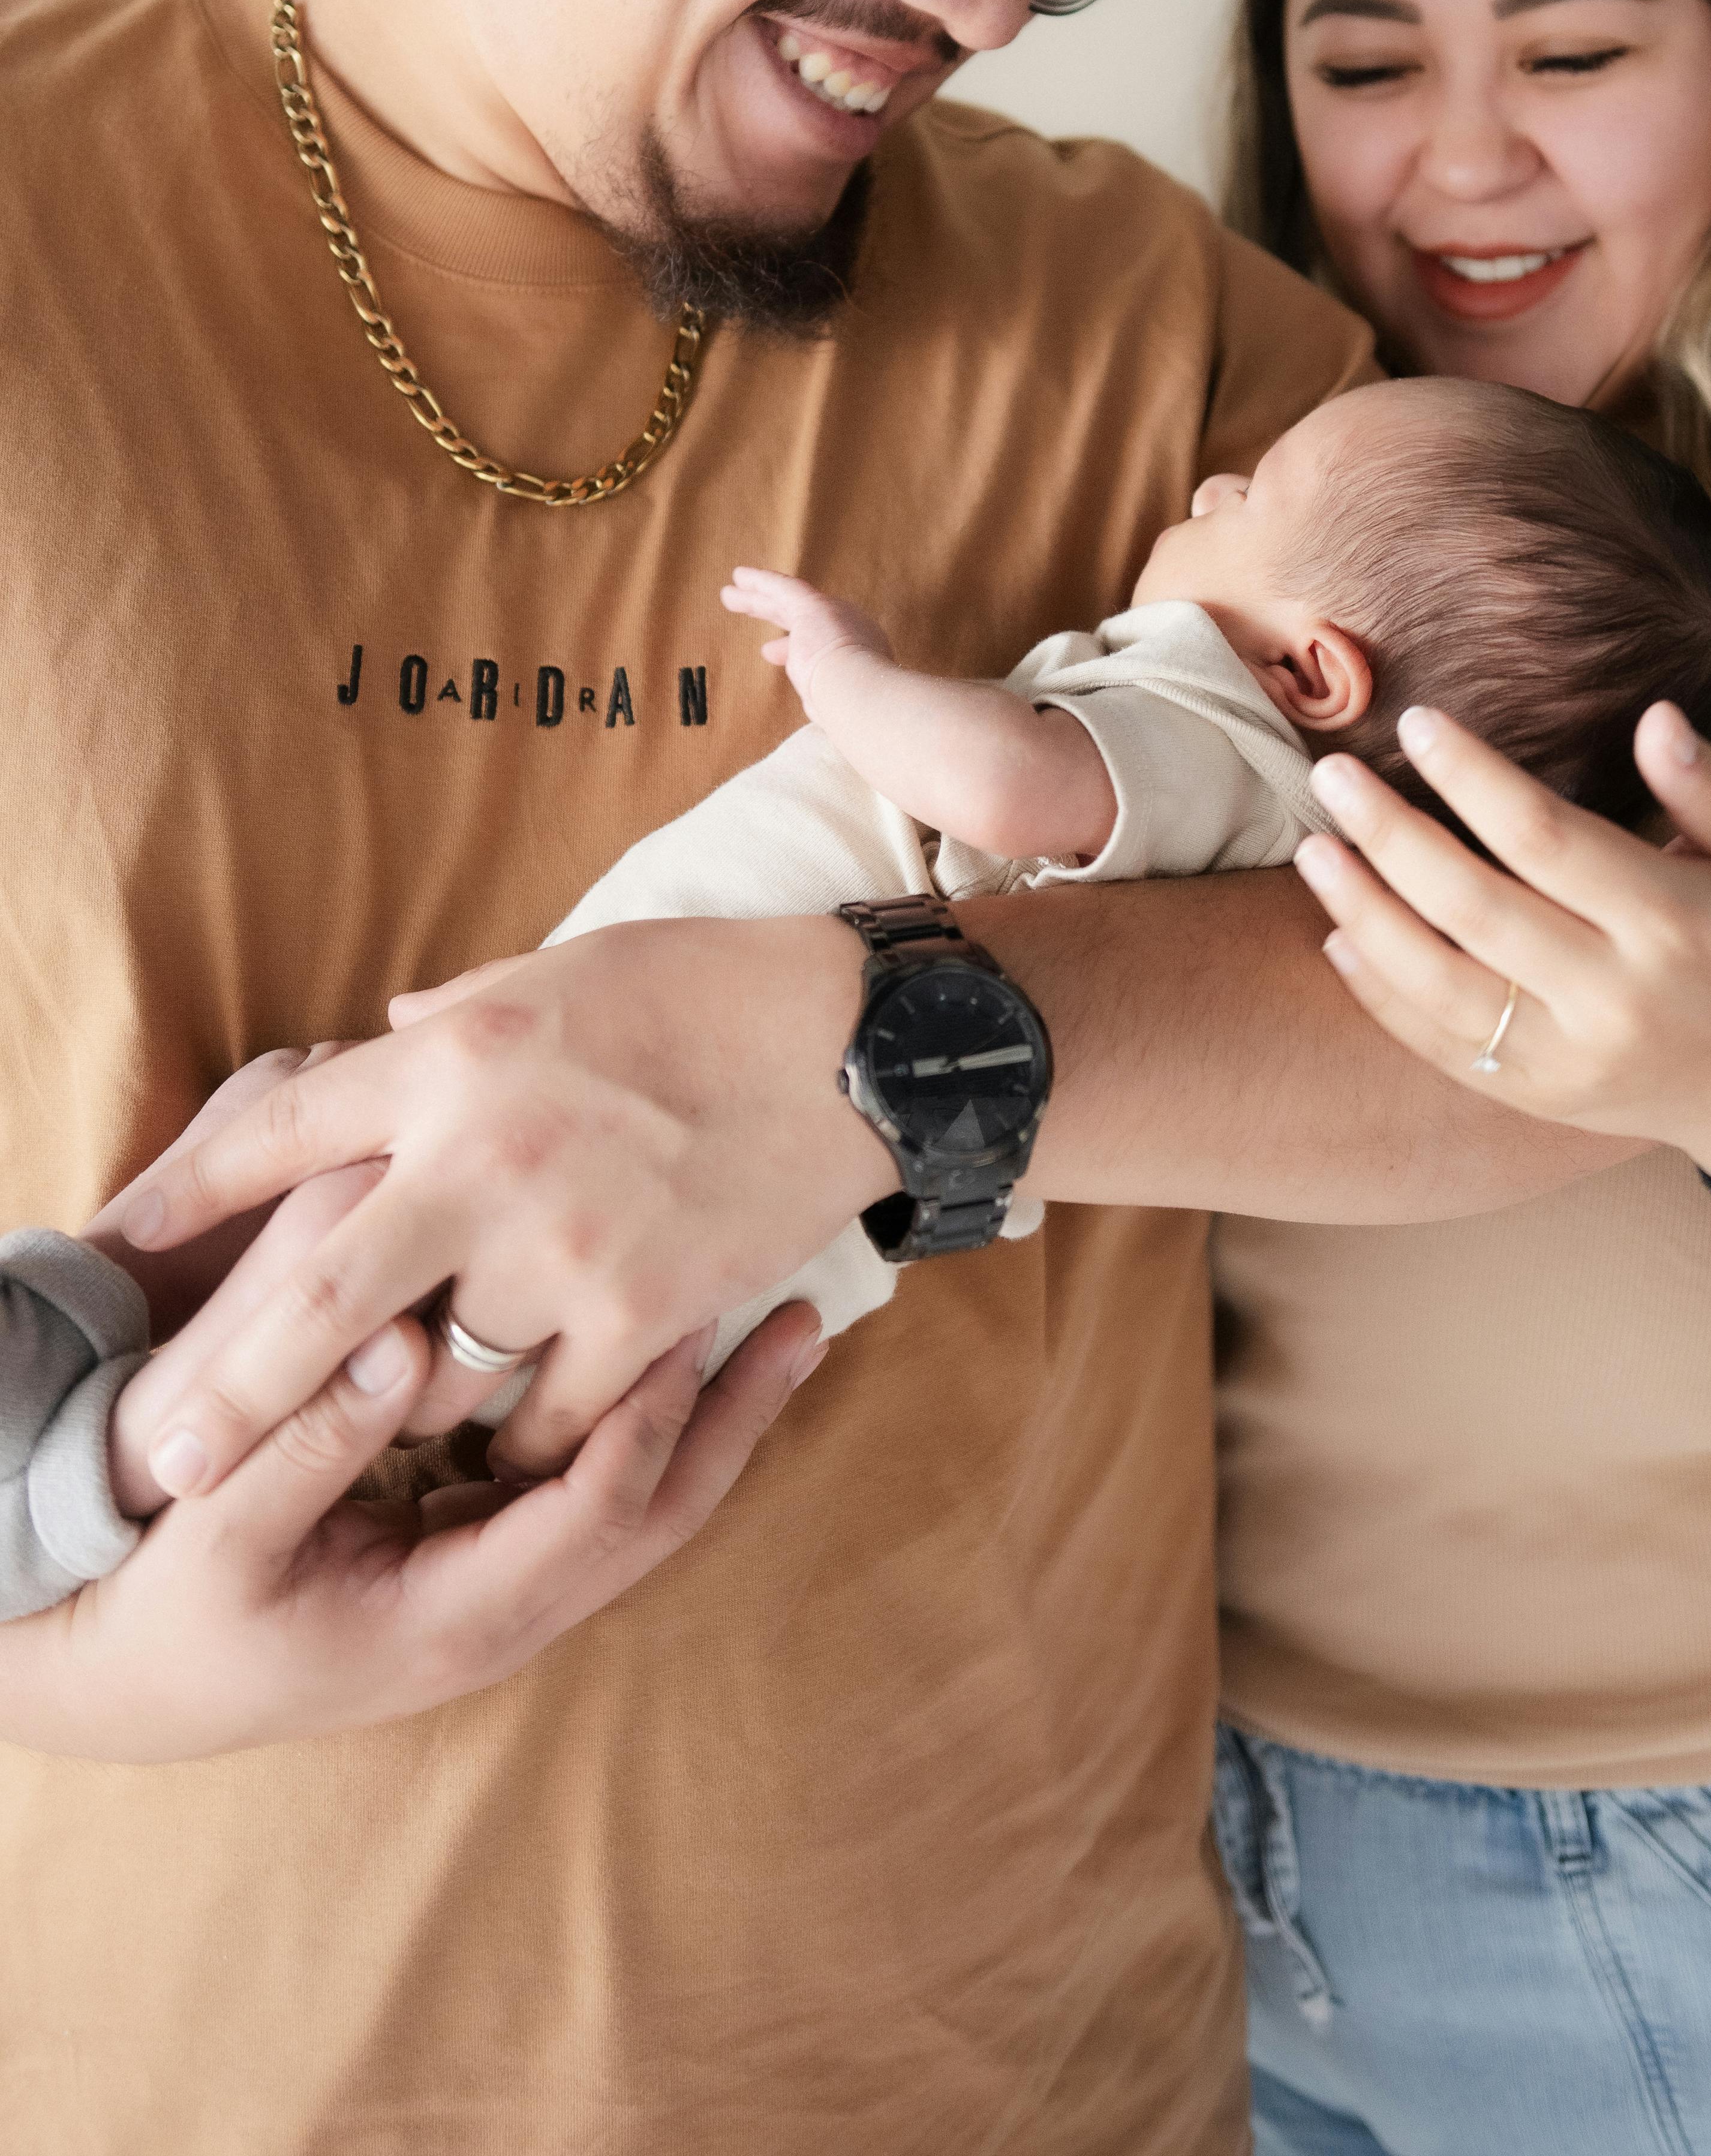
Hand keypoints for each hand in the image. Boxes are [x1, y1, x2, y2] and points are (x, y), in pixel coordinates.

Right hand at [0, 1302, 823, 1764]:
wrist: (143, 1685)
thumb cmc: (178, 1614)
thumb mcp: (219, 1538)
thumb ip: (306, 1446)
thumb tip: (400, 1351)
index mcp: (453, 1619)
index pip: (591, 1518)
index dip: (643, 1423)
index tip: (688, 1322)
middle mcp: (504, 1615)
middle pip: (655, 1518)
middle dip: (731, 1422)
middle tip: (804, 1320)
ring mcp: (506, 1592)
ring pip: (644, 1506)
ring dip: (713, 1418)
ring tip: (784, 1322)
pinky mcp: (491, 1557)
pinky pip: (602, 1489)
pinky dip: (653, 1421)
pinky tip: (683, 1348)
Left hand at [106, 915, 883, 1494]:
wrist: (860, 1041)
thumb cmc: (709, 988)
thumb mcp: (561, 970)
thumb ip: (454, 1015)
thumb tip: (379, 1029)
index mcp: (454, 1056)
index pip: (281, 1128)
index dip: (191, 1189)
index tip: (129, 1239)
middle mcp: (487, 1154)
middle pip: (318, 1296)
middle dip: (230, 1389)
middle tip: (165, 1461)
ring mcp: (566, 1243)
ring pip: (442, 1376)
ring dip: (416, 1413)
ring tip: (389, 1444)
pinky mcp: (645, 1310)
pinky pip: (552, 1417)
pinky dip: (533, 1435)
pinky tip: (533, 1435)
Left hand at [720, 566, 891, 719]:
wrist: (859, 696)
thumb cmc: (851, 712)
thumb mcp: (832, 704)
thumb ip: (817, 694)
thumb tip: (808, 697)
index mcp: (860, 654)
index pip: (821, 644)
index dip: (791, 645)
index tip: (769, 650)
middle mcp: (851, 629)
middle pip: (804, 618)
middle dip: (775, 614)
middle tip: (749, 608)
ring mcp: (833, 615)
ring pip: (788, 602)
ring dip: (758, 597)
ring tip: (730, 593)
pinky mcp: (814, 606)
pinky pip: (783, 588)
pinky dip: (761, 582)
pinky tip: (739, 577)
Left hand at [1294, 701, 1710, 1193]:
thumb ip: (1710, 786)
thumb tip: (1654, 713)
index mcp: (1670, 919)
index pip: (1547, 837)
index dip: (1474, 777)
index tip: (1419, 720)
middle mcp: (1612, 994)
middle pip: (1474, 905)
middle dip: (1390, 835)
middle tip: (1329, 775)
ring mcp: (1568, 1056)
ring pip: (1438, 984)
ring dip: (1363, 913)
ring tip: (1313, 849)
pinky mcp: (1536, 1095)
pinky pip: (1439, 1045)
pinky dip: (1379, 995)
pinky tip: (1335, 938)